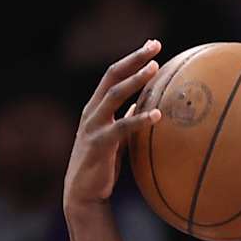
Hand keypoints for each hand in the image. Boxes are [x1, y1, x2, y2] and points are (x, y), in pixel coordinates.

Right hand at [63, 40, 161, 210]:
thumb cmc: (102, 166)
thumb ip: (126, 121)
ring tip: (154, 68)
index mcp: (96, 108)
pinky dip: (139, 119)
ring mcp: (94, 126)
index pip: (113, 75)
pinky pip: (121, 128)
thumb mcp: (116, 139)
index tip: (152, 45)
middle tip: (155, 45)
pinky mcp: (99, 144)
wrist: (84, 195)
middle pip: (112, 76)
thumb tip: (144, 107)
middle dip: (134, 59)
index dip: (132, 59)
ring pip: (113, 95)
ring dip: (134, 80)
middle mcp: (92, 111)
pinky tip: (157, 115)